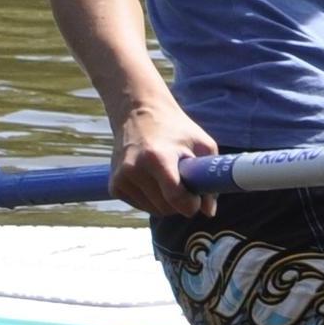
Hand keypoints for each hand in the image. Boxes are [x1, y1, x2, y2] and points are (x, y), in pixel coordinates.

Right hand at [107, 98, 221, 218]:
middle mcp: (135, 169)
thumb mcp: (201, 144)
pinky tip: (154, 180)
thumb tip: (209, 212)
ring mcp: (121, 178)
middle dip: (180, 203)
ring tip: (169, 177)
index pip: (175, 197)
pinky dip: (152, 199)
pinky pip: (140, 205)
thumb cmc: (175, 129)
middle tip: (186, 184)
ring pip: (154, 210)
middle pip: (166, 207)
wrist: (138, 112)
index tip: (197, 200)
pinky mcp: (114, 185)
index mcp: (157, 158)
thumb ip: (209, 177)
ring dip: (167, 202)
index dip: (191, 205)